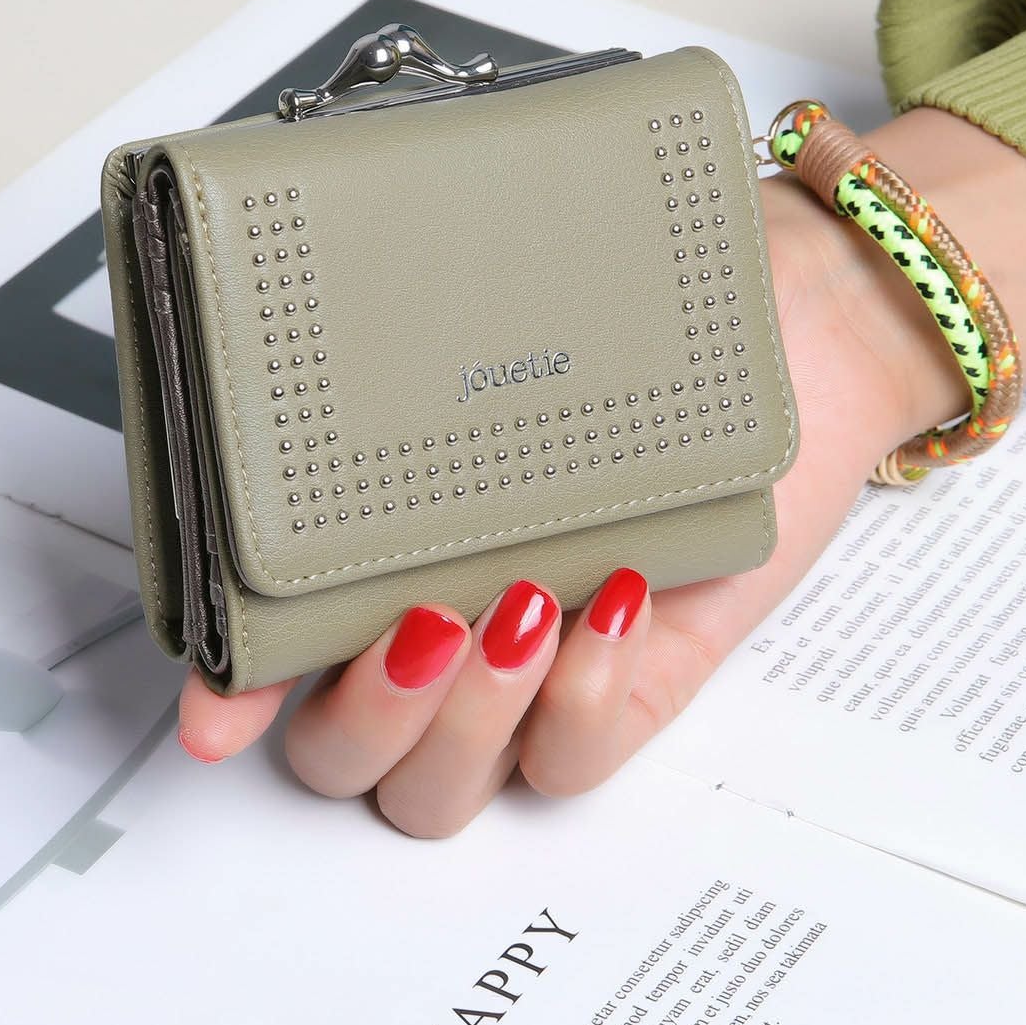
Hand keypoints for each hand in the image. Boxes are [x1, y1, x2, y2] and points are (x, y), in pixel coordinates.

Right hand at [176, 111, 1025, 833]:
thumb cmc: (649, 288)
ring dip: (459, 720)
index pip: (263, 649)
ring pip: (438, 790)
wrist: (809, 310)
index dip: (226, 692)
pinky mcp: (632, 684)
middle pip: (339, 759)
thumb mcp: (513, 276)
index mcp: (371, 537)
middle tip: (417, 616)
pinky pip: (573, 765)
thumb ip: (408, 281)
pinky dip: (577, 706)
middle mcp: (434, 619)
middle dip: (363, 714)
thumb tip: (310, 234)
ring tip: (512, 604)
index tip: (216, 701)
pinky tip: (606, 602)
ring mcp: (528, 667)